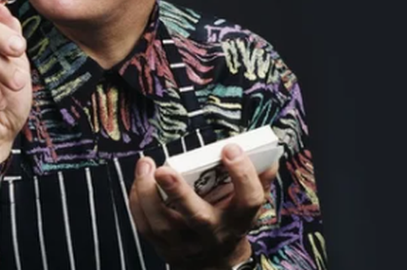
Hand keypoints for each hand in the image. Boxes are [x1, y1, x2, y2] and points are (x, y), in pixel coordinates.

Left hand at [128, 143, 278, 269]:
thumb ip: (258, 178)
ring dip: (148, 194)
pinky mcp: (164, 248)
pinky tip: (138, 181)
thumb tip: (268, 153)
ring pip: (163, 225)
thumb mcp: (248, 203)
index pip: (248, 200)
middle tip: (163, 169)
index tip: (230, 148)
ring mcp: (187, 245)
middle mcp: (214, 234)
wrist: (214, 263)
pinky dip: (138, 203)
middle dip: (179, 193)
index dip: (242, 174)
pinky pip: (146, 227)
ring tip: (145, 165)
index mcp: (239, 220)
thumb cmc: (230, 221)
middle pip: (198, 217)